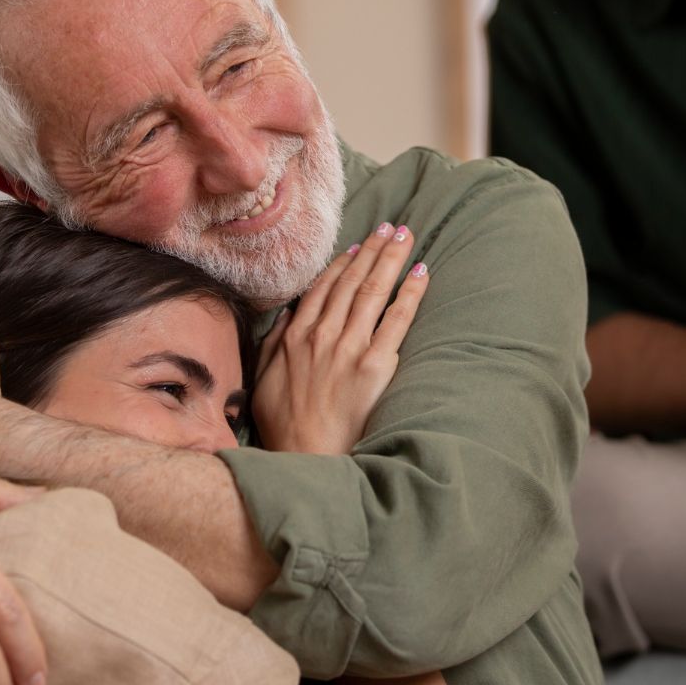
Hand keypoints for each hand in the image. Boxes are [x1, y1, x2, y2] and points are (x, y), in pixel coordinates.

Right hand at [252, 222, 428, 453]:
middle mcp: (322, 334)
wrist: (305, 457)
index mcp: (295, 335)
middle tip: (390, 226)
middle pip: (353, 281)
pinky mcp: (374, 365)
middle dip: (372, 249)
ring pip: (374, 290)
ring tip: (405, 236)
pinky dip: (410, 292)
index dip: (343, 263)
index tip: (357, 245)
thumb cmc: (284, 425)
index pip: (324, 288)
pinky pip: (397, 319)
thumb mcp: (264, 379)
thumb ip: (274, 343)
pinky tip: (421, 271)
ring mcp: (349, 347)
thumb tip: (285, 316)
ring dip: (391, 258)